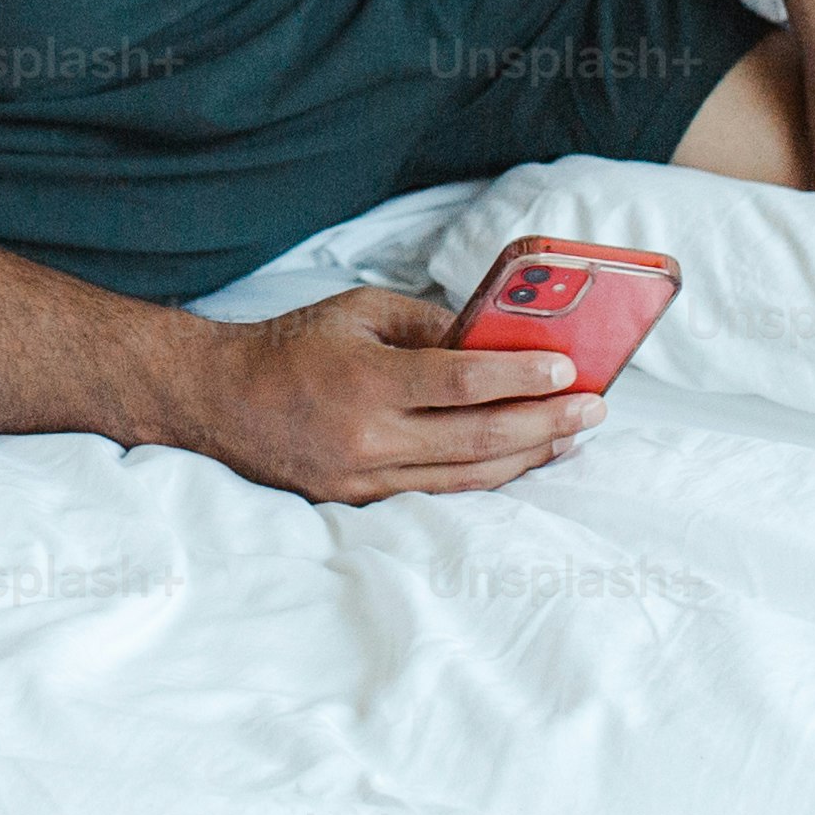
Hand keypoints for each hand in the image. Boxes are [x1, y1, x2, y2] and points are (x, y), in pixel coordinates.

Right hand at [159, 285, 604, 503]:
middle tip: (594, 408)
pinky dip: (487, 476)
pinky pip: (440, 492)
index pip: (461, 382)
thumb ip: (427, 326)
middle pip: (478, 438)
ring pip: (467, 475)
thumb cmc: (292, 346)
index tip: (568, 368)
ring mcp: (366, 479)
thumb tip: (492, 340)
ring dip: (528, 456)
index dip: (520, 377)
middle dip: (546, 424)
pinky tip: (521, 460)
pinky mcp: (362, 502)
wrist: (220, 403)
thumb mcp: (359, 312)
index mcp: (366, 380)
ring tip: (572, 435)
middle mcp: (368, 437)